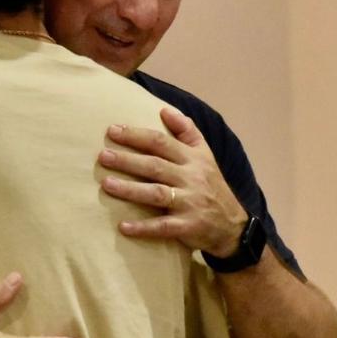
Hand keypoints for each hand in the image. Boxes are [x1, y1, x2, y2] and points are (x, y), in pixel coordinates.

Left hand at [98, 106, 246, 256]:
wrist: (233, 225)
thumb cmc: (211, 185)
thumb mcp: (205, 155)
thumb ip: (187, 131)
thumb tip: (164, 109)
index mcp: (193, 158)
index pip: (161, 142)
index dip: (136, 135)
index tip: (112, 131)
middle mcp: (191, 178)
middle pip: (155, 165)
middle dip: (127, 160)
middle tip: (103, 156)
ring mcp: (190, 202)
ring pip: (157, 193)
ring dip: (130, 190)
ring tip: (106, 185)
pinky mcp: (188, 226)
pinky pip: (163, 226)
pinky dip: (143, 227)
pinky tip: (123, 227)